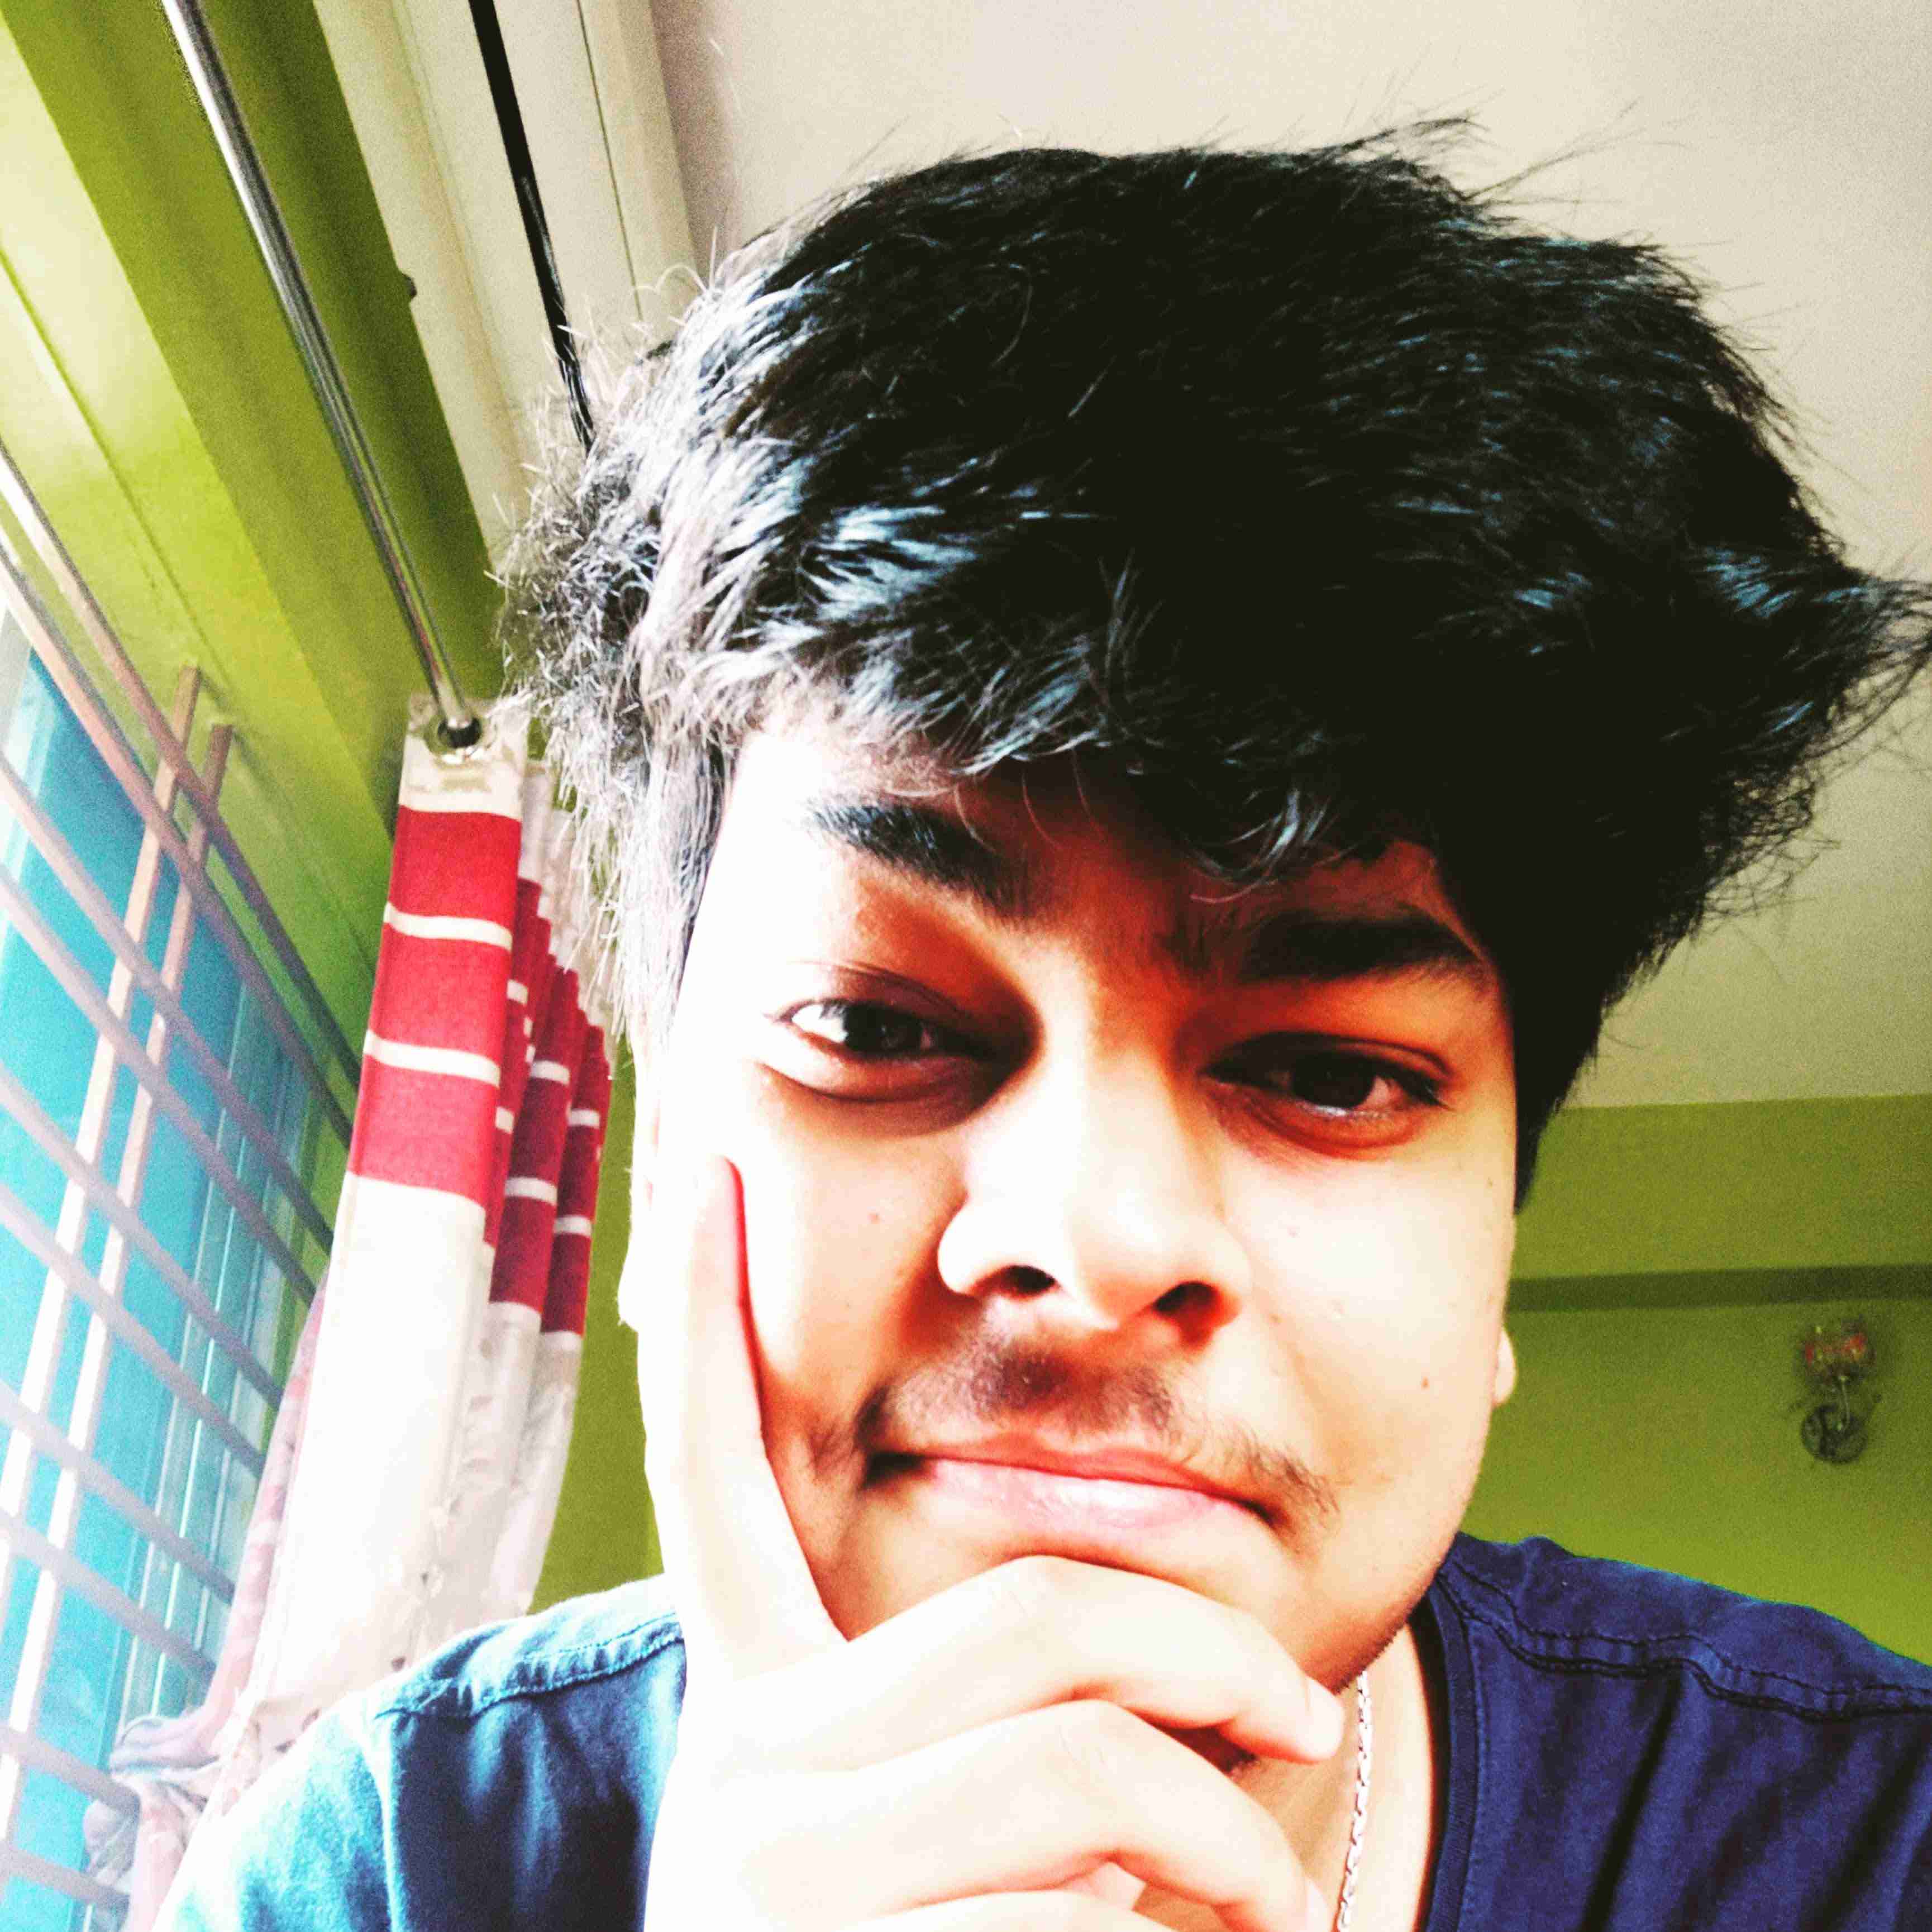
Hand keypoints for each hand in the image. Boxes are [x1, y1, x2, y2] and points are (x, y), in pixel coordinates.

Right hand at [634, 1154, 1342, 1931]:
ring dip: (1232, 1845)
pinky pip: (1092, 1928)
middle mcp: (747, 1777)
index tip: (704, 1170)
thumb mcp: (969, 1834)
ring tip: (1259, 1909)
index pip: (714, 1478)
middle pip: (1034, 1620)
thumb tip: (1234, 1676)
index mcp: (764, 1711)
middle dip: (1208, 1654)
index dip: (700, 1321)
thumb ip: (1029, 1719)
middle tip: (1303, 1731)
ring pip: (1088, 1768)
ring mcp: (784, 1884)